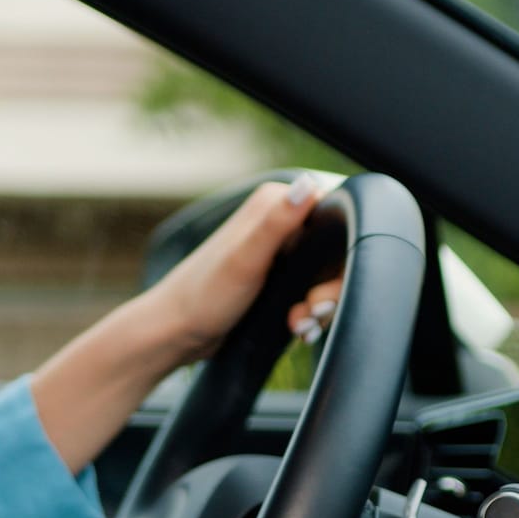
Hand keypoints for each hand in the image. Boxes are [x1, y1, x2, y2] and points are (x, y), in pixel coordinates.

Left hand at [31, 177, 328, 473]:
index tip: (321, 291)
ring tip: (301, 326)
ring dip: (320, 308)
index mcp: (274, 204)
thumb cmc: (204, 296)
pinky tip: (297, 328)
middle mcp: (279, 222)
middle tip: (312, 314)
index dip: (341, 256)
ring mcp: (279, 251)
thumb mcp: (245, 260)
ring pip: (326, 277)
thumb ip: (278, 222)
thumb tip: (309, 184)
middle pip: (334, 252)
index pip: (336, 217)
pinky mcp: (278, 278)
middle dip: (330, 291)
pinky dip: (310, 315)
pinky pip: (311, 292)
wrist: (176, 333)